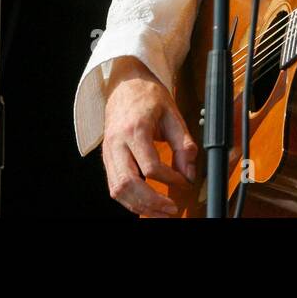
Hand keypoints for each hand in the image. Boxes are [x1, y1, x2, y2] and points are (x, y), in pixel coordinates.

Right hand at [101, 56, 196, 216]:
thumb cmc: (148, 96)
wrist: (125, 84)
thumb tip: (189, 171)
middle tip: (171, 209)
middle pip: (128, 183)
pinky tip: (145, 205)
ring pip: (117, 189)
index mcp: (135, 129)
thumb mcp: (173, 113)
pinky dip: (129, 200)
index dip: (170, 179)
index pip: (150, 165)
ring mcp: (109, 152)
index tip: (184, 181)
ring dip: (139, 206)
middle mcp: (117, 143)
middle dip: (151, 202)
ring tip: (159, 213)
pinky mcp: (107, 158)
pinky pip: (114, 186)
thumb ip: (183, 143)